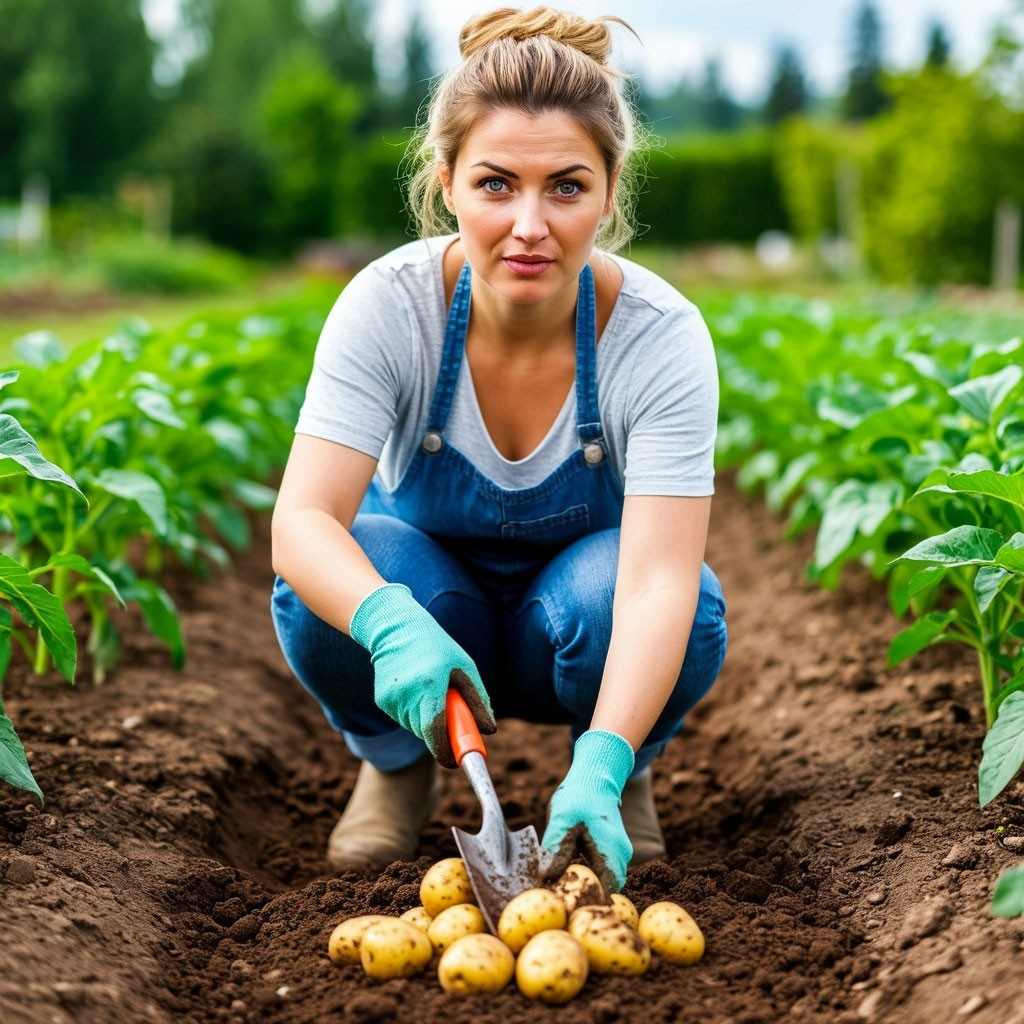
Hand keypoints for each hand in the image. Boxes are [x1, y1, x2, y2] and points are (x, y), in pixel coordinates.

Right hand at [350, 583, 494, 767]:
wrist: (397, 628)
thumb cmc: (438, 648)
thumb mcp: (464, 667)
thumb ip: (478, 700)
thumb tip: (489, 730)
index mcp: (430, 684)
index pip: (435, 729)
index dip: (445, 751)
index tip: (455, 762)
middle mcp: (407, 693)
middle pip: (426, 733)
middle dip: (441, 733)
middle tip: (451, 714)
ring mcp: (391, 698)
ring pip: (415, 727)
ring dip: (426, 719)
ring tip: (430, 689)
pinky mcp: (382, 700)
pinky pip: (403, 718)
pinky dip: (413, 711)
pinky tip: (414, 687)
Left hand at [540, 730, 634, 892]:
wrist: (595, 776)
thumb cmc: (578, 796)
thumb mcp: (561, 820)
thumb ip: (556, 849)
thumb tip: (545, 878)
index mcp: (611, 852)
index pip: (605, 892)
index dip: (584, 901)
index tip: (561, 901)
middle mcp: (621, 856)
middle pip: (607, 890)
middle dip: (584, 895)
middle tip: (557, 896)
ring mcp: (619, 853)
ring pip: (605, 880)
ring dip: (585, 884)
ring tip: (560, 884)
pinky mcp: (613, 850)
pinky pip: (603, 870)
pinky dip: (588, 875)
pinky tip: (568, 871)